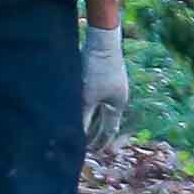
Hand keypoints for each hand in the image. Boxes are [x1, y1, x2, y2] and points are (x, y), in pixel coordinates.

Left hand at [81, 25, 131, 149]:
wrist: (101, 39)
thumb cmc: (97, 68)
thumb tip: (75, 137)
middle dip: (94, 134)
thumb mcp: (87, 97)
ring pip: (98, 109)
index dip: (101, 143)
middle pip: (104, 121)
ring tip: (78, 131)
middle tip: (84, 147)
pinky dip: (86, 106)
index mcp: (117, 105)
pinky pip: (93, 97)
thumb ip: (81, 118)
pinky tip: (76, 108)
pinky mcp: (102, 75)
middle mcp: (116, 97)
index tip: (93, 154)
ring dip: (89, 120)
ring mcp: (110, 85)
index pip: (109, 130)